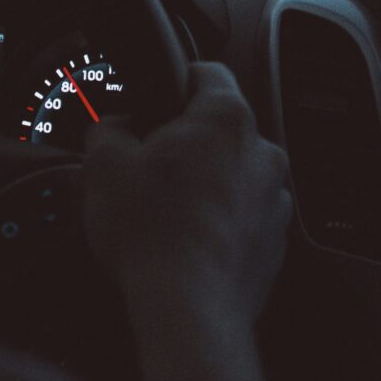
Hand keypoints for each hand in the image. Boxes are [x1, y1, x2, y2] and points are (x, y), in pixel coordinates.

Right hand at [82, 62, 293, 324]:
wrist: (189, 308)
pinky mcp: (277, 241)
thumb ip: (109, 128)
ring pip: (236, 174)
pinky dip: (222, 223)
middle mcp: (262, 152)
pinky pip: (246, 217)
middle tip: (150, 168)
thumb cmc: (152, 234)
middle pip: (221, 129)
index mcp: (226, 118)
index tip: (157, 101)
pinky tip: (188, 242)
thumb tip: (115, 126)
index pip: (208, 72)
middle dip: (188, 143)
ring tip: (168, 212)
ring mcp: (275, 199)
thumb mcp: (104, 165)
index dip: (176, 82)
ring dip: (208, 184)